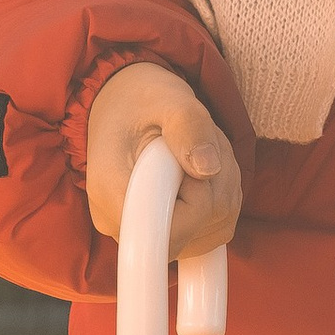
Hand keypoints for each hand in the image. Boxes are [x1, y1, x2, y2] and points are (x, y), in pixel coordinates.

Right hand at [85, 62, 241, 259]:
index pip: (157, 233)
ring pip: (212, 229)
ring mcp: (143, 237)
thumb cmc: (141, 99)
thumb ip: (188, 127)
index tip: (196, 167)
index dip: (194, 205)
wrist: (126, 107)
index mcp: (109, 190)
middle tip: (203, 140)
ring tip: (201, 148)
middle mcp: (120, 225)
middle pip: (192, 230)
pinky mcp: (168, 237)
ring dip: (224, 186)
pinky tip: (206, 168)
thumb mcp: (166, 98)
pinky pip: (215, 229)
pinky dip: (224, 196)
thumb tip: (209, 169)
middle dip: (214, 182)